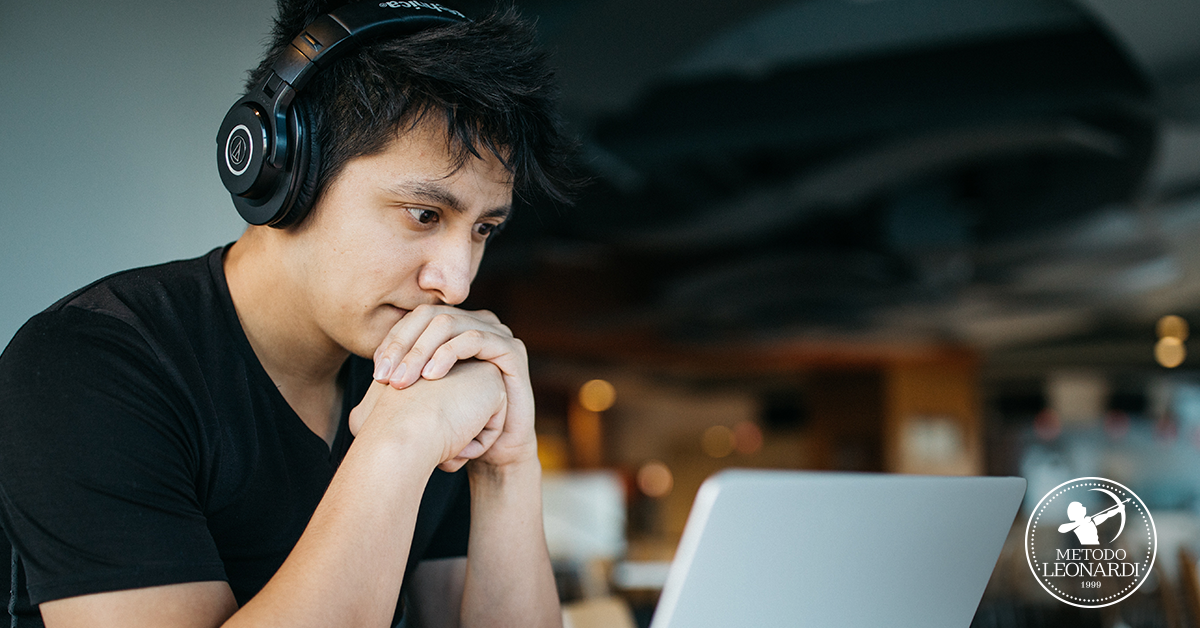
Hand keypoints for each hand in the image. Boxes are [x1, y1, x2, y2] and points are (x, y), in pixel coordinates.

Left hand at [371, 305, 536, 468]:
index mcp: (454, 329)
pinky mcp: (512, 349)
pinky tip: (432, 376)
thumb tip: (367, 385)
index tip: (377, 373)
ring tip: (404, 381)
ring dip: (420, 351)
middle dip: (402, 346)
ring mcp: (496, 333)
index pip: (415, 320)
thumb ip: (402, 383)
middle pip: (429, 316)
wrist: (496, 451)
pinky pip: (475, 338)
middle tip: (385, 378)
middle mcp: (475, 324)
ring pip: (449, 324)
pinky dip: (449, 353)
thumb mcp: (424, 401)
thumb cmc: (458, 427)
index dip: (392, 341)